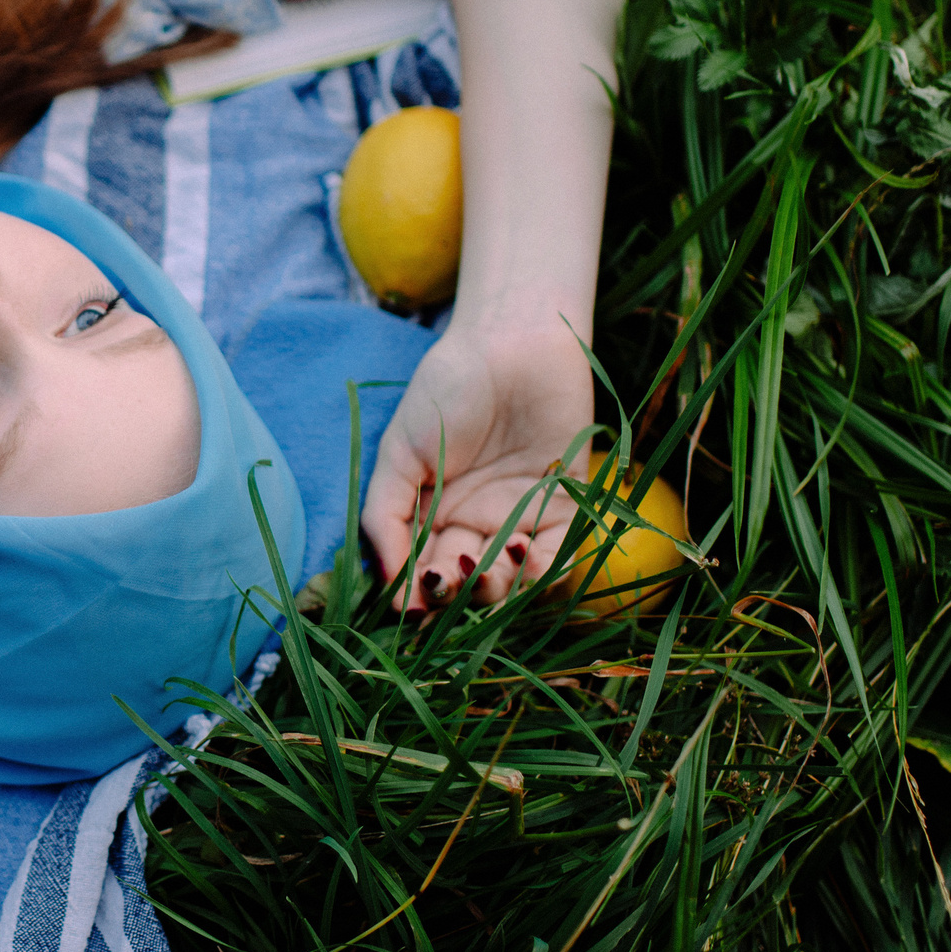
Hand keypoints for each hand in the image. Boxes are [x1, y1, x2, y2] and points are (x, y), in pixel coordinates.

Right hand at [359, 315, 595, 609]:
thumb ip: (386, 515)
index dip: (412, 597)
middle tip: (441, 583)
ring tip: (477, 567)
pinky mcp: (565, 509)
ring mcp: (519, 519)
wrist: (510, 343)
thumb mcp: (399, 453)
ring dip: (492, 590)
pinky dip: (539, 572)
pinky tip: (518, 554)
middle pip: (463, 585)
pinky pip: (556, 559)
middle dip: (450, 596)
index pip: (419, 572)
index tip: (405, 608)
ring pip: (508, 582)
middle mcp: (475, 525)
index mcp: (432, 516)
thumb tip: (386, 583)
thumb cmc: (447, 390)